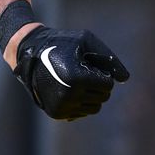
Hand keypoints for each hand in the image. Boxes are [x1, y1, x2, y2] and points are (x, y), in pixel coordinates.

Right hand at [13, 26, 129, 119]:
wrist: (29, 53)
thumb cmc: (62, 43)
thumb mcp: (86, 41)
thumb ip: (109, 58)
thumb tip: (125, 79)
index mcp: (77, 78)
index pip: (108, 85)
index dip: (103, 73)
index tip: (90, 65)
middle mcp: (69, 95)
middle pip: (103, 98)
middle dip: (99, 85)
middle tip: (84, 72)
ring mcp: (62, 107)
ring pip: (94, 108)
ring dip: (92, 95)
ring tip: (78, 80)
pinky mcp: (56, 113)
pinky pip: (81, 113)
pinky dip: (81, 102)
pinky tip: (70, 89)